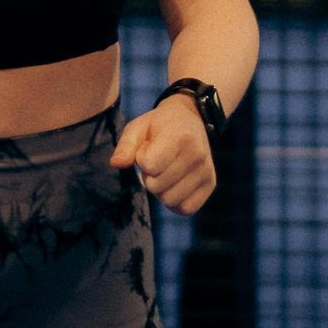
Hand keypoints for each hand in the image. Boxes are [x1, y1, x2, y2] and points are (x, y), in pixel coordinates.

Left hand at [111, 96, 216, 214]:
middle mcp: (197, 154)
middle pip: (156, 187)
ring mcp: (206, 170)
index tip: (148, 148)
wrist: (191, 119)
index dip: (141, 160)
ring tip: (166, 171)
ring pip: (169, 200)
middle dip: (149, 177)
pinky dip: (175, 202)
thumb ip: (126, 146)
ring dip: (161, 190)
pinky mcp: (211, 184)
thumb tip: (116, 164)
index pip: (150, 166)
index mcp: (179, 137)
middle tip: (157, 161)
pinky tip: (174, 184)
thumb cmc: (159, 125)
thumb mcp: (138, 127)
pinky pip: (186, 209)